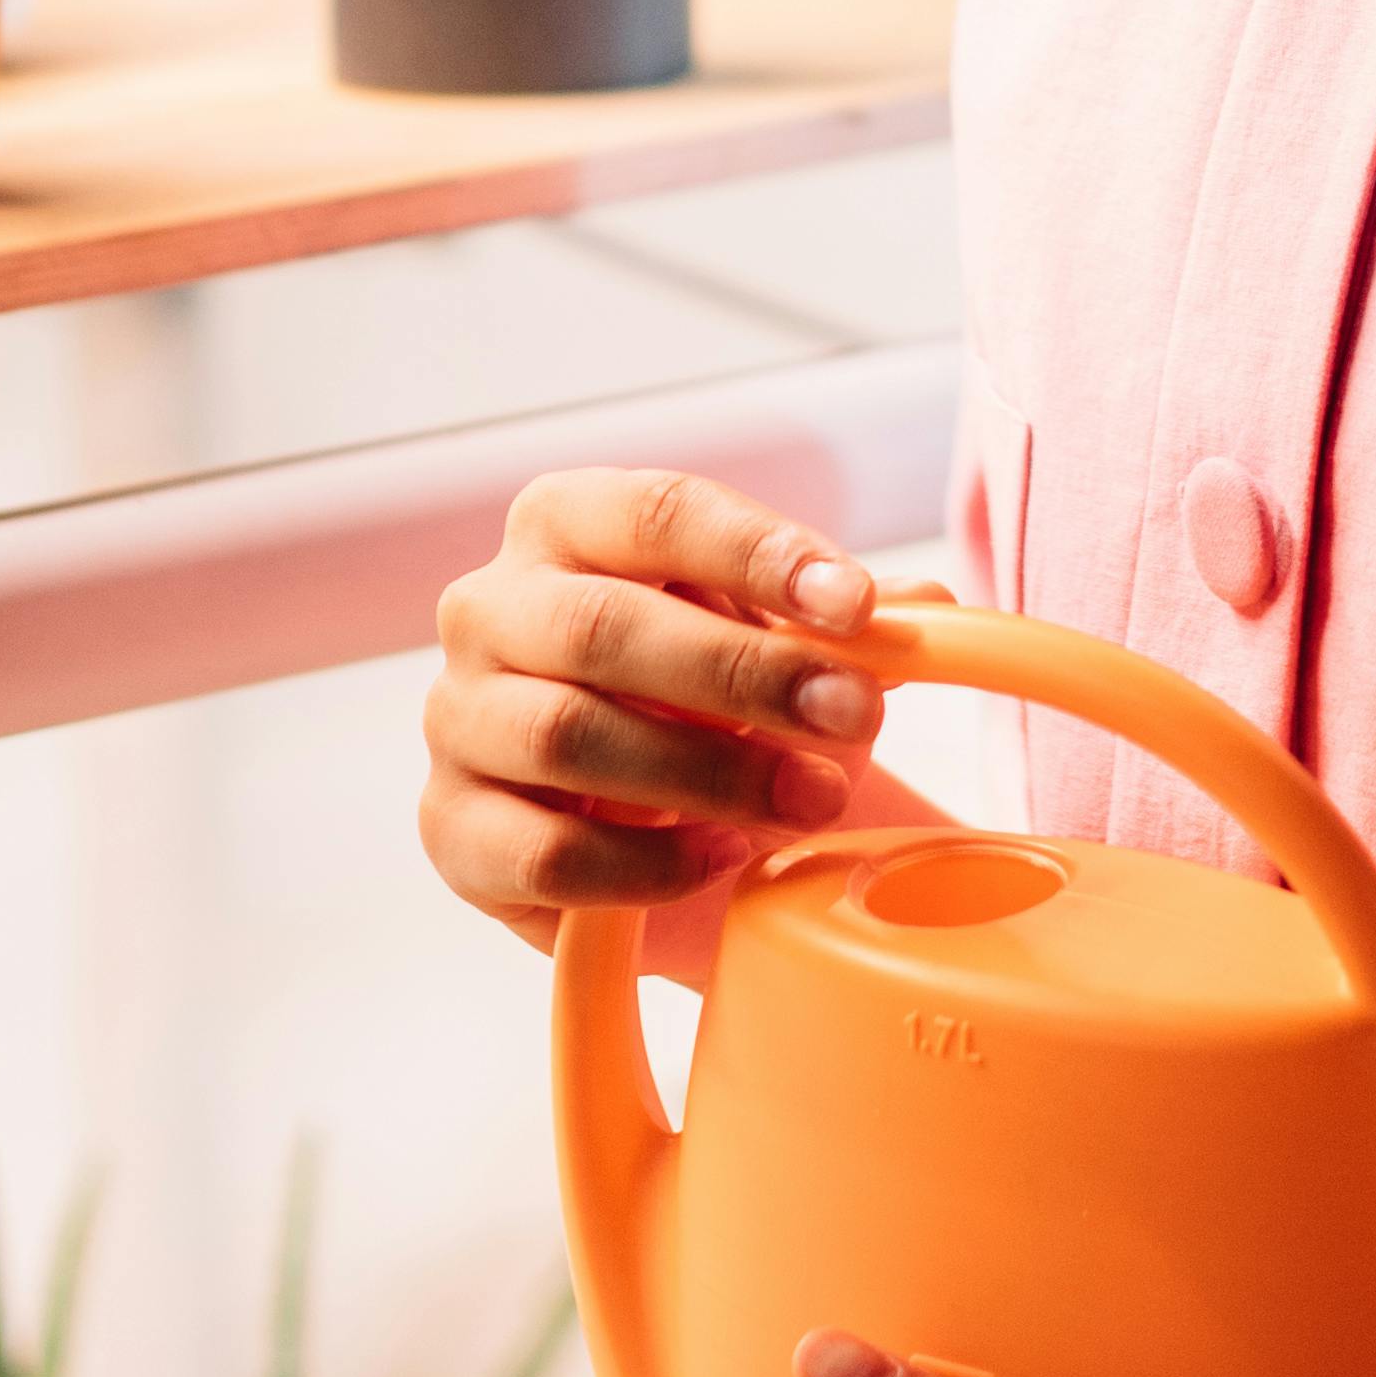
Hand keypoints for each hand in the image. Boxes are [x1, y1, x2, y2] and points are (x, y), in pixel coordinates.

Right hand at [422, 467, 888, 944]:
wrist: (642, 821)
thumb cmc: (702, 700)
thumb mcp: (774, 640)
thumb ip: (838, 622)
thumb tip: (921, 611)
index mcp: (565, 523)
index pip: (656, 513)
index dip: (760, 555)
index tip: (858, 605)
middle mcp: (491, 609)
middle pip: (604, 626)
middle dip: (746, 674)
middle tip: (855, 717)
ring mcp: (460, 719)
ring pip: (566, 736)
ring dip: (708, 772)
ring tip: (812, 799)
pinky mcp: (454, 830)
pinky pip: (542, 852)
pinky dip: (643, 863)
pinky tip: (720, 857)